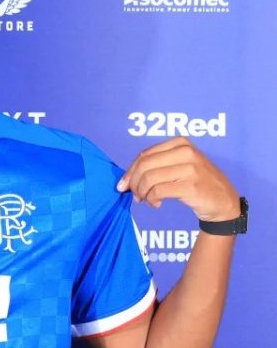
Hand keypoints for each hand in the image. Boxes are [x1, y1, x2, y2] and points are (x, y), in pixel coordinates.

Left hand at [116, 138, 239, 221]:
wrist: (224, 201)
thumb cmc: (197, 182)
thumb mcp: (179, 165)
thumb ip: (157, 165)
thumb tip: (126, 179)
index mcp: (180, 143)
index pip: (144, 155)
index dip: (130, 171)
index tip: (123, 184)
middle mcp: (186, 152)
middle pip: (144, 166)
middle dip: (133, 182)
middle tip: (134, 195)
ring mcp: (190, 168)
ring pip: (149, 178)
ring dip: (142, 193)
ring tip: (146, 200)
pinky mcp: (191, 186)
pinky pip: (158, 191)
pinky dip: (152, 199)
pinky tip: (156, 204)